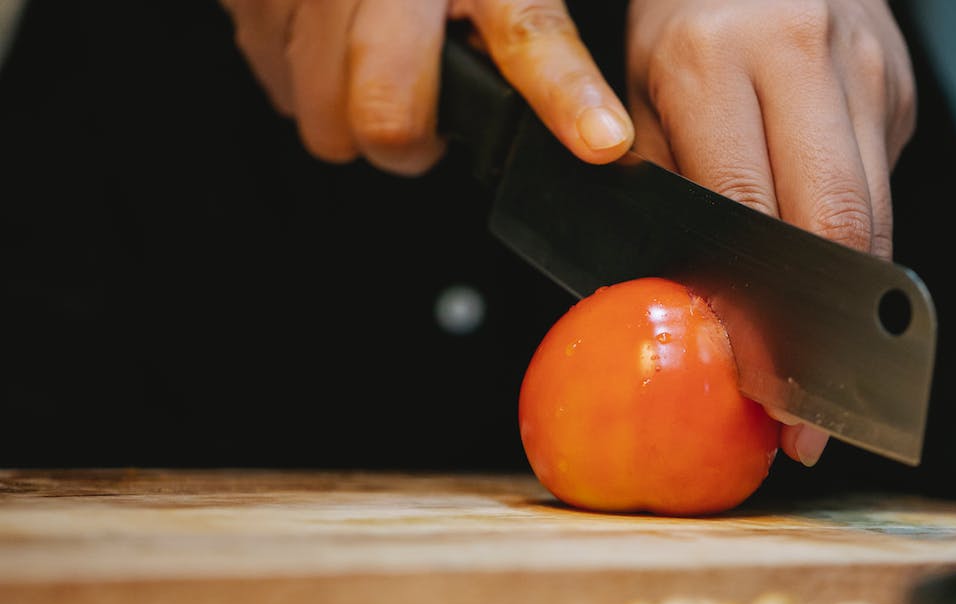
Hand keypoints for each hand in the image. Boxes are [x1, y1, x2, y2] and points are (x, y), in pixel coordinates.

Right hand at [219, 0, 634, 174]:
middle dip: (410, 141)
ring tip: (379, 73)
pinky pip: (282, 90)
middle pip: (388, 112)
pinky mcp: (253, 4)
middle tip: (428, 122)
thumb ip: (531, 21)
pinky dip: (313, 86)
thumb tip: (605, 117)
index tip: (602, 140)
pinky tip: (336, 49)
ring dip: (356, 117)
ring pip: (326, 117)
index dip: (564, 92)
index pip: (527, 31)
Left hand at [625, 0, 916, 465]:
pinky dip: (860, 246)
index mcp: (715, 62)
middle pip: (836, 225)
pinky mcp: (901, 87)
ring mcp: (867, 70)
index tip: (759, 386)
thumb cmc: (685, 19)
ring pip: (876, 217)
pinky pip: (885, 189)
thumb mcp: (642, 90)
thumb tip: (683, 302)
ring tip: (828, 373)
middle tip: (811, 418)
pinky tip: (836, 279)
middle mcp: (803, 59)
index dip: (757, 315)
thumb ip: (665, 189)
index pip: (745, 213)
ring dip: (853, 309)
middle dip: (826, 338)